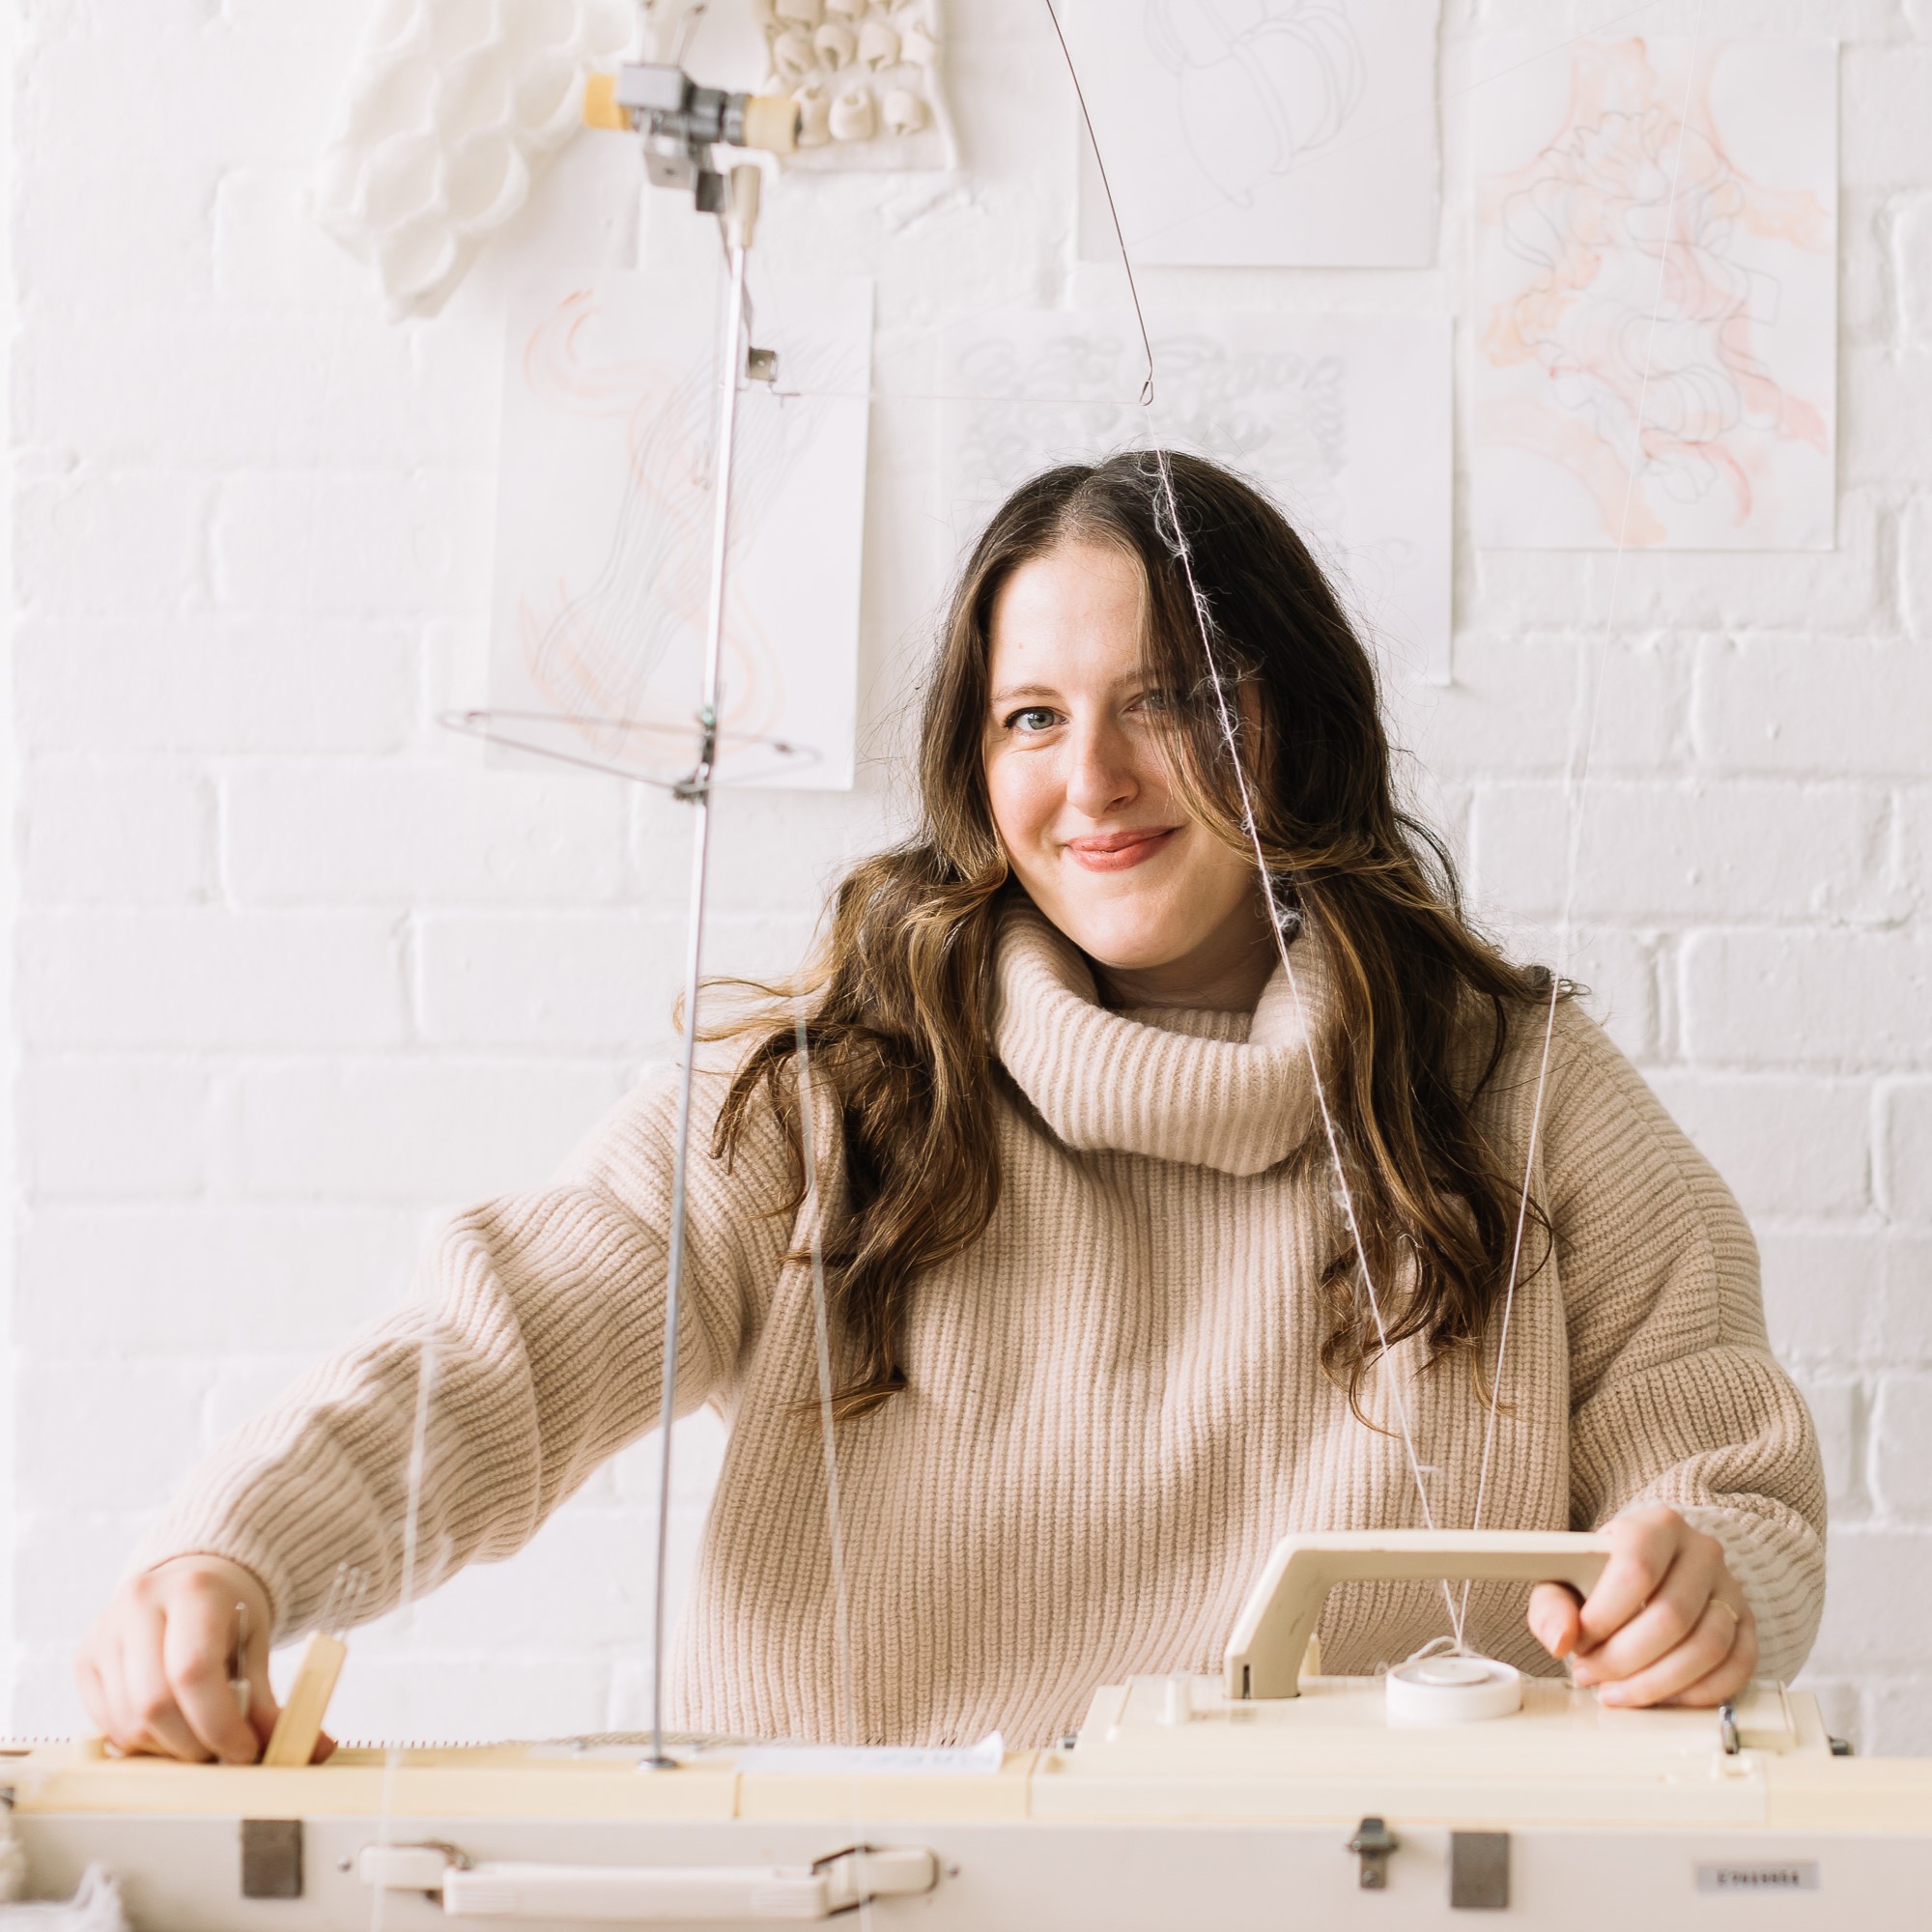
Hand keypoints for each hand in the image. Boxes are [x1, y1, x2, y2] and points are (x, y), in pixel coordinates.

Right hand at [75, 1554, 328, 1762]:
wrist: (190, 1577)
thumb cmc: (229, 1610)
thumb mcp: (255, 1643)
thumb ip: (270, 1699)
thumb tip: (310, 1748)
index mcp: (192, 1591)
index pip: (194, 1670)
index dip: (219, 1723)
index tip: (245, 1751)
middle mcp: (139, 1605)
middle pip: (155, 1703)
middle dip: (193, 1744)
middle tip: (223, 1754)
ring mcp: (105, 1632)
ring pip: (127, 1721)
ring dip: (167, 1749)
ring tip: (199, 1740)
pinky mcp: (84, 1659)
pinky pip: (108, 1724)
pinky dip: (142, 1742)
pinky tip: (169, 1730)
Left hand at [1527, 1505, 1755, 1707]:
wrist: (1648, 1569)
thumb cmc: (1601, 1574)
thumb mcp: (1565, 1579)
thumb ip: (1552, 1606)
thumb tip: (1561, 1639)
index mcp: (1655, 1525)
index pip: (1636, 1571)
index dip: (1605, 1617)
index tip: (1579, 1643)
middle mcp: (1701, 1551)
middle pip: (1672, 1616)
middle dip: (1625, 1659)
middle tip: (1592, 1675)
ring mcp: (1730, 1588)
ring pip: (1707, 1647)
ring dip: (1658, 1683)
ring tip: (1618, 1692)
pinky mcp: (1747, 1624)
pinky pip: (1738, 1668)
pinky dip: (1698, 1693)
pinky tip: (1663, 1697)